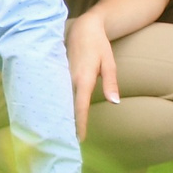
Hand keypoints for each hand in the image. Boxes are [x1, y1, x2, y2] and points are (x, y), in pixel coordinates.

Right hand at [67, 12, 118, 139]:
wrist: (84, 28)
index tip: (79, 138)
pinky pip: (58, 93)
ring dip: (61, 116)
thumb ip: (111, 83)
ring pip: (60, 101)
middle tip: (66, 143)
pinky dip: (58, 105)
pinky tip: (57, 115)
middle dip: (67, 125)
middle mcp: (69, 80)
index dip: (80, 123)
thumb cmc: (99, 46)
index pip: (81, 106)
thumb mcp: (110, 63)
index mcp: (84, 79)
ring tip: (60, 133)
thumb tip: (115, 102)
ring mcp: (62, 77)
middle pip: (67, 107)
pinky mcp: (58, 75)